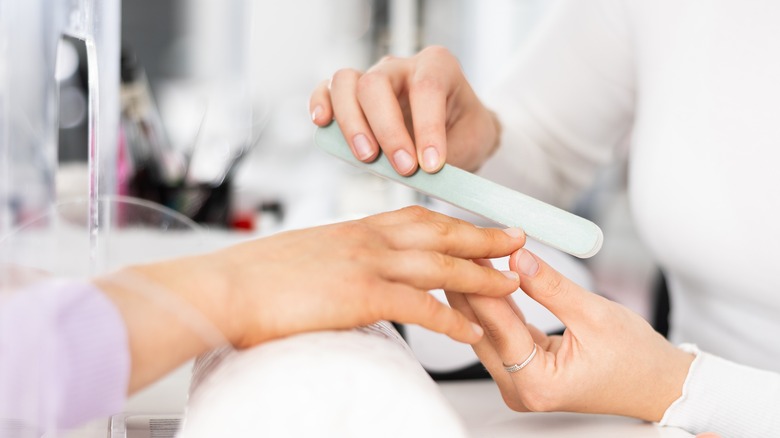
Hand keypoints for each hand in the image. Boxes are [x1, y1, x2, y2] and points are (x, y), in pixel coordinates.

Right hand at [98, 206, 524, 391]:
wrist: (223, 287)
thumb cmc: (255, 278)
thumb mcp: (305, 257)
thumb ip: (337, 260)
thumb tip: (351, 274)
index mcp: (353, 229)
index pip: (415, 217)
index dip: (452, 221)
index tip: (477, 225)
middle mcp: (367, 239)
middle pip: (439, 232)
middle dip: (482, 236)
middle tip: (517, 239)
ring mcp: (366, 264)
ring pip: (440, 264)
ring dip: (481, 274)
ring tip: (513, 282)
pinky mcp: (360, 294)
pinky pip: (420, 306)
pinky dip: (451, 319)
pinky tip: (473, 332)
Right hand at [310, 46, 500, 174]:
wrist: (456, 131)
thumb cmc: (465, 132)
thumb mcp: (473, 142)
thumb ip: (449, 155)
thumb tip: (422, 174)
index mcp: (438, 66)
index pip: (427, 87)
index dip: (427, 128)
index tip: (431, 166)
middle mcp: (401, 67)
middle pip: (376, 84)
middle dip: (387, 130)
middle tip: (403, 168)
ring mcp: (372, 76)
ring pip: (346, 83)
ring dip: (352, 123)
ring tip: (366, 157)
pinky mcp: (350, 94)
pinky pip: (327, 90)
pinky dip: (320, 104)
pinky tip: (323, 125)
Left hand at [446, 251, 694, 422]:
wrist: (657, 385)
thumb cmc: (637, 361)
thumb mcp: (595, 315)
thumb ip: (550, 286)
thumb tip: (518, 257)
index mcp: (538, 384)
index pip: (499, 328)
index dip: (483, 285)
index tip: (470, 254)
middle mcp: (521, 389)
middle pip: (484, 331)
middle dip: (473, 287)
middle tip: (461, 248)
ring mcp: (518, 382)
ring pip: (488, 331)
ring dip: (481, 293)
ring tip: (470, 255)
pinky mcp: (522, 371)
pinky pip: (501, 332)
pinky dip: (497, 304)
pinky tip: (487, 275)